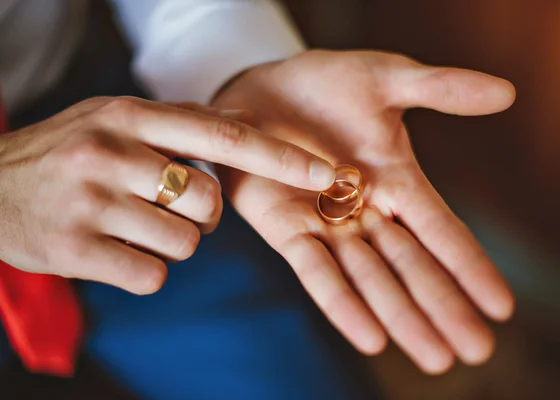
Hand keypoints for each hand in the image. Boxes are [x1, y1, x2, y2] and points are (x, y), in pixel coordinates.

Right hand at [0, 96, 334, 293]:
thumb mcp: (117, 120)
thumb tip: (245, 120)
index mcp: (129, 116)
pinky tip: (114, 249)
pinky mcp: (74, 249)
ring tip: (132, 224)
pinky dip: (146, 269)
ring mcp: (90, 201)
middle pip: (209, 202)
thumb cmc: (68, 154)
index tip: (327, 173)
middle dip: (204, 215)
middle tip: (168, 206)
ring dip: (172, 242)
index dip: (281, 157)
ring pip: (185, 243)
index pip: (224, 137)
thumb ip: (180, 122)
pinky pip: (153, 275)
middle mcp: (110, 152)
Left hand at [213, 50, 515, 373]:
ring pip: (369, 279)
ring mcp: (326, 225)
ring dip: (400, 317)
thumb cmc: (324, 85)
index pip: (442, 230)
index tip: (502, 306)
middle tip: (477, 351)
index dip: (470, 266)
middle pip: (411, 267)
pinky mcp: (285, 229)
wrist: (260, 88)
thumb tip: (506, 94)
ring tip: (435, 358)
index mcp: (396, 181)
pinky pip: (316, 271)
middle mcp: (366, 213)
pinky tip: (371, 338)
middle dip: (443, 308)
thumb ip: (439, 88)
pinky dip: (341, 303)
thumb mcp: (385, 78)